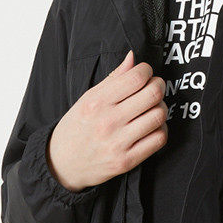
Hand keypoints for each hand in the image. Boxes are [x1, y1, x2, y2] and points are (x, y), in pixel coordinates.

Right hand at [48, 51, 167, 191]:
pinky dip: (161, 129)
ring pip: (159, 116)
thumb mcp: (88, 99)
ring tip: (152, 108)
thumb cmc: (76, 128)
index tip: (146, 73)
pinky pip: (158, 139)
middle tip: (155, 87)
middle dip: (159, 86)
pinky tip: (152, 127)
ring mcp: (118, 143)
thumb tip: (132, 58)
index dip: (147, 71)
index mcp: (97, 102)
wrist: (62, 164)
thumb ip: (113, 78)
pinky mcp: (127, 161)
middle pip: (152, 95)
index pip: (136, 78)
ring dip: (161, 108)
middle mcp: (108, 121)